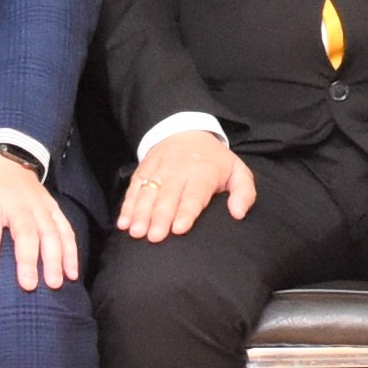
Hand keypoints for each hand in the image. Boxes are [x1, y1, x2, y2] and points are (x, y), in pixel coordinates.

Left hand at [0, 142, 79, 290]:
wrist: (2, 155)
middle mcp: (16, 203)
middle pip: (25, 232)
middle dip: (27, 259)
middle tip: (28, 286)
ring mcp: (38, 205)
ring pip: (50, 232)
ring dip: (54, 258)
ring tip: (54, 283)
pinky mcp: (52, 207)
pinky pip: (65, 229)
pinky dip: (71, 251)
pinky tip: (71, 273)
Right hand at [117, 126, 253, 242]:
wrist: (187, 130)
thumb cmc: (215, 161)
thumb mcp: (237, 171)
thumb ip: (244, 193)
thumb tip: (239, 213)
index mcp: (203, 173)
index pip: (194, 195)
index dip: (186, 212)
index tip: (179, 229)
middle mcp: (179, 171)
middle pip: (168, 196)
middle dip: (160, 217)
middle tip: (154, 237)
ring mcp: (159, 170)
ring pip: (148, 192)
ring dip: (140, 213)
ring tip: (136, 232)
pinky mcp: (144, 170)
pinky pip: (134, 188)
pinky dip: (127, 205)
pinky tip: (123, 222)